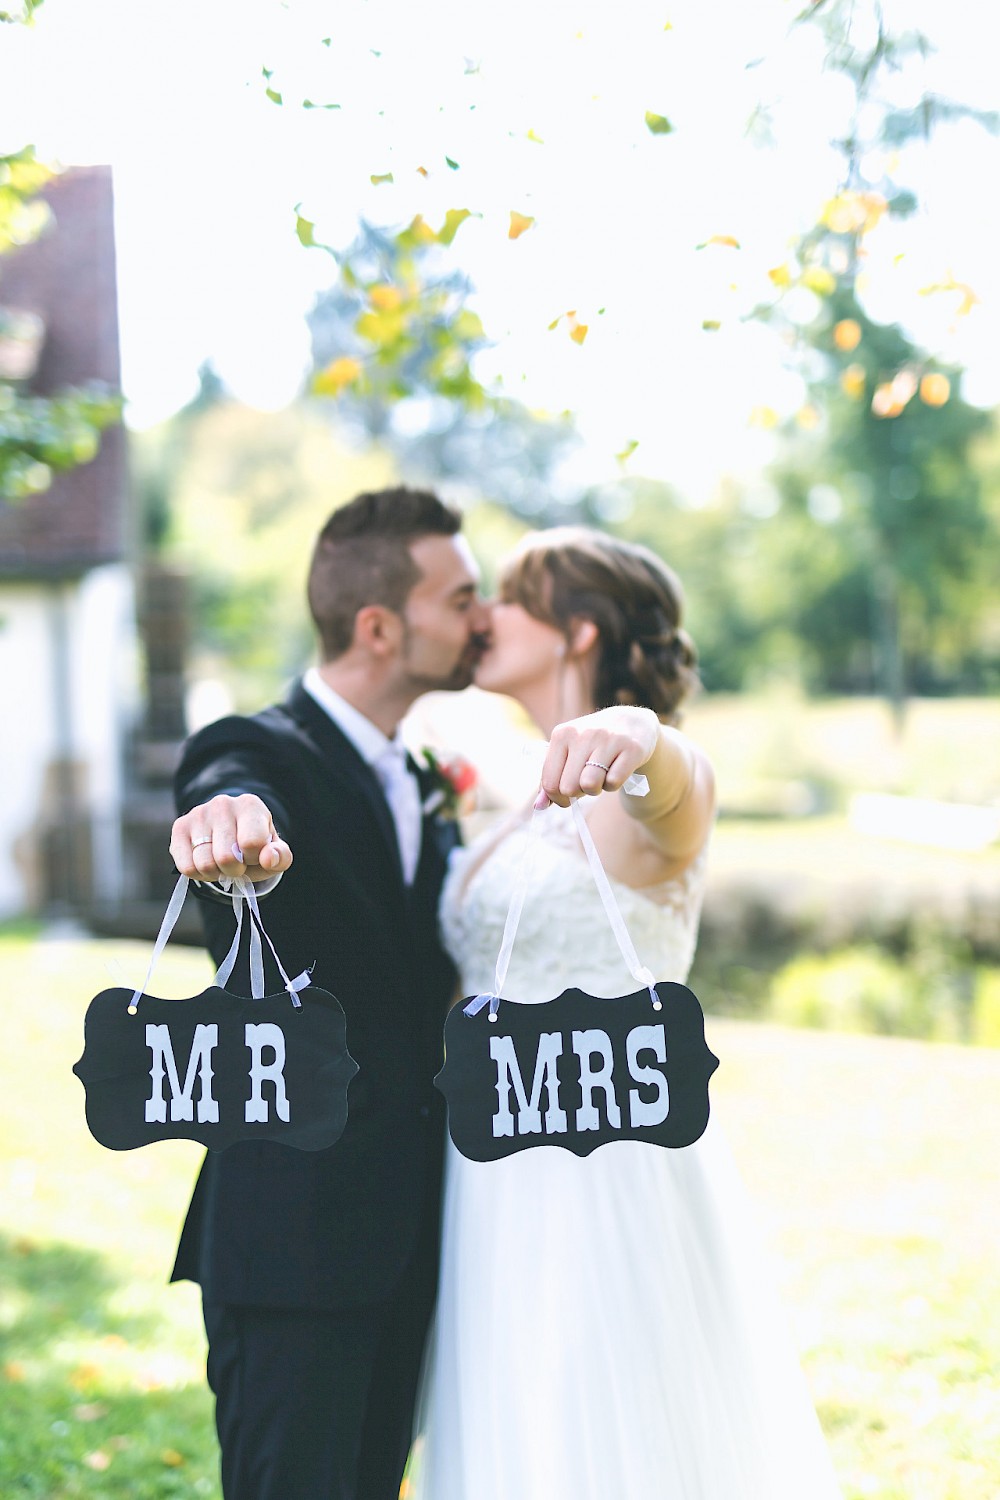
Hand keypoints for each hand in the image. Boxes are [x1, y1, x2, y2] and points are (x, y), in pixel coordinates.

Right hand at [170, 794, 292, 882]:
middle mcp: (222, 804)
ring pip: (204, 864)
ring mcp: (198, 814)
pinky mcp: (179, 827)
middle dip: (234, 870)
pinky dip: (199, 874)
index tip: (254, 854)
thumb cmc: (256, 845)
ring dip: (216, 873)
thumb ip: (280, 856)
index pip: (251, 843)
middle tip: (237, 863)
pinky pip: (186, 867)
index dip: (254, 859)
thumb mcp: (275, 852)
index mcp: (250, 805)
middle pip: (226, 858)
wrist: (232, 832)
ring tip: (222, 863)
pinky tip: (207, 862)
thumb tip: (268, 859)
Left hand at [537, 707, 659, 808]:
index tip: (566, 795)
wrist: (630, 722)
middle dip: (577, 793)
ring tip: (600, 776)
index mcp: (562, 734)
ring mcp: (608, 740)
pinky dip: (614, 784)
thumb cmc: (591, 744)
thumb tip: (539, 806)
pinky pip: (614, 783)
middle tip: (586, 781)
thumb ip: (551, 779)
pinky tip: (616, 770)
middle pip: (569, 788)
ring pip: (590, 785)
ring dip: (596, 789)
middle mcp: (584, 734)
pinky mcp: (631, 749)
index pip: (549, 782)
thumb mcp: (567, 753)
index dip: (557, 798)